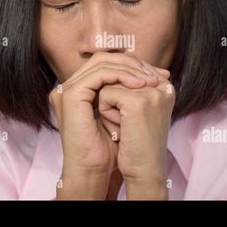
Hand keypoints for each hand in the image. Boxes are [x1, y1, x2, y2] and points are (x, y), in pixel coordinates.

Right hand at [49, 52, 169, 198]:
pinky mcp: (71, 94)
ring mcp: (68, 88)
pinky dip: (121, 75)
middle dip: (133, 63)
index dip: (133, 65)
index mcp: (81, 88)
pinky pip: (100, 74)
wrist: (94, 168)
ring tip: (150, 80)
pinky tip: (138, 85)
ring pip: (103, 62)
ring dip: (130, 69)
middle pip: (104, 58)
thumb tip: (156, 75)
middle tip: (156, 75)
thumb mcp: (124, 113)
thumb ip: (130, 92)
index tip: (159, 74)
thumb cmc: (110, 147)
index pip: (108, 63)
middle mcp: (71, 85)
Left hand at [98, 76, 174, 199]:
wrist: (144, 170)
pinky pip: (105, 94)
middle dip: (113, 99)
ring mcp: (151, 92)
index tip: (128, 116)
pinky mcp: (138, 102)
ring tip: (124, 126)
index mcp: (164, 85)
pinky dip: (106, 113)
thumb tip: (111, 66)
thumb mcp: (137, 109)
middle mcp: (162, 84)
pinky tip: (120, 130)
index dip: (118, 91)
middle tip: (127, 124)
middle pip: (118, 74)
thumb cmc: (138, 142)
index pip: (129, 68)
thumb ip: (131, 86)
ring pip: (109, 84)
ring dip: (108, 106)